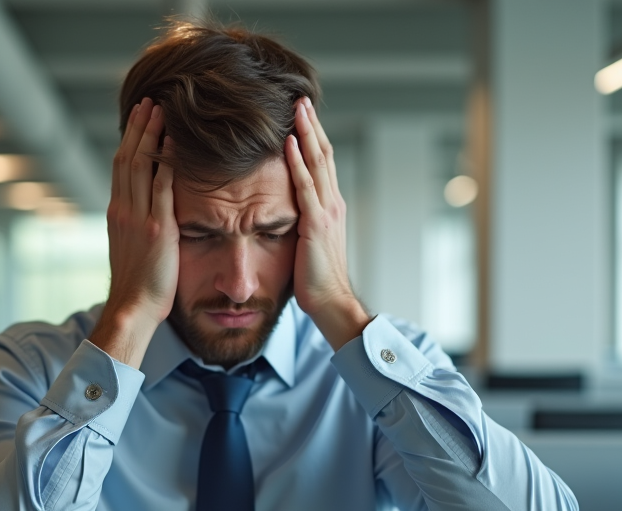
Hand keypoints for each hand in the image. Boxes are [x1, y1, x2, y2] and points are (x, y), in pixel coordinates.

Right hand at [90, 97, 178, 367]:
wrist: (132, 308)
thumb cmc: (136, 287)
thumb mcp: (130, 250)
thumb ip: (136, 226)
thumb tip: (144, 214)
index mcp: (117, 213)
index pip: (120, 167)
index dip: (129, 140)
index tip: (137, 119)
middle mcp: (123, 209)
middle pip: (128, 157)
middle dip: (138, 128)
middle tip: (148, 102)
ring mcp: (138, 217)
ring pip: (141, 165)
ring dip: (151, 135)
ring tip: (160, 110)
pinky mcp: (158, 228)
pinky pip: (162, 185)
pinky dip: (167, 160)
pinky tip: (175, 141)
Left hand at [284, 97, 371, 350]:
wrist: (331, 301)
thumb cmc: (316, 278)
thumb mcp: (310, 242)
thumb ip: (304, 221)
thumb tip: (288, 209)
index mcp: (331, 206)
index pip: (323, 163)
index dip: (314, 137)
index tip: (302, 114)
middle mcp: (333, 203)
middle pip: (324, 154)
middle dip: (312, 125)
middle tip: (301, 98)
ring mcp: (326, 212)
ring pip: (318, 163)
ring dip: (307, 133)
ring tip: (297, 108)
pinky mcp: (316, 225)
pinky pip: (306, 187)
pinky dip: (298, 163)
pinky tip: (289, 143)